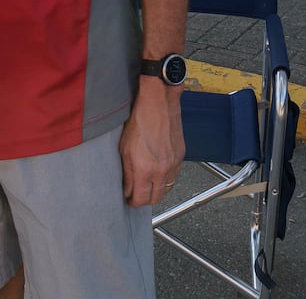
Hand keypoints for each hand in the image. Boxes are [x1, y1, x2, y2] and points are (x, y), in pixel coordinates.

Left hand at [119, 78, 184, 207]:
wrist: (159, 104)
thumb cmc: (140, 121)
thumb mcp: (125, 149)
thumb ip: (127, 173)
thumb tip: (127, 189)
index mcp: (145, 169)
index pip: (141, 199)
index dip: (133, 202)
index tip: (129, 199)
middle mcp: (161, 170)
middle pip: (156, 199)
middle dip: (145, 199)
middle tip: (137, 194)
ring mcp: (173, 164)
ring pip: (166, 189)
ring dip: (157, 190)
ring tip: (147, 183)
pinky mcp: (181, 156)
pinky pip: (174, 176)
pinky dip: (165, 178)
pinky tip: (157, 171)